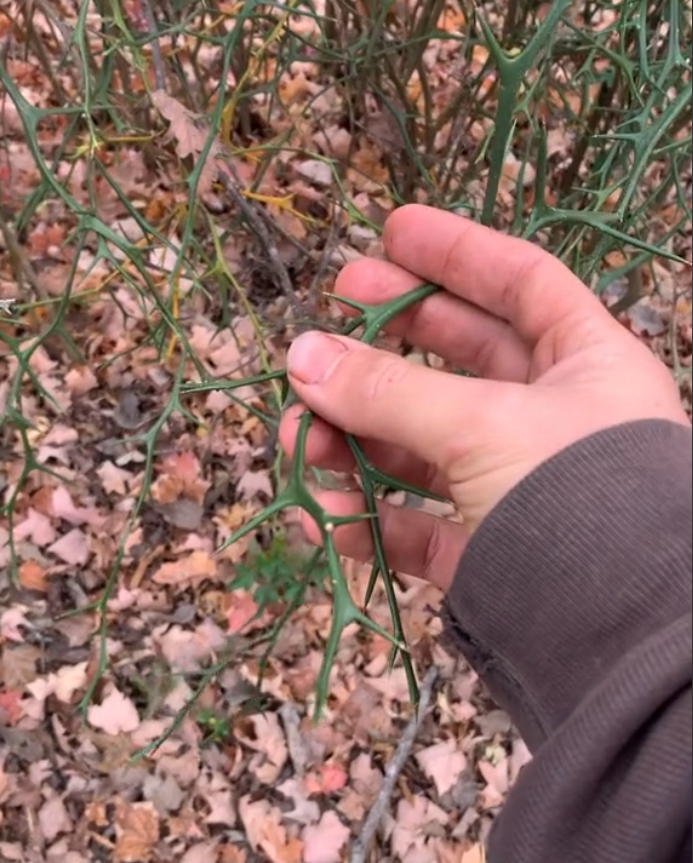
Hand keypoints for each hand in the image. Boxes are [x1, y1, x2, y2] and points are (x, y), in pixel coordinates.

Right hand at [278, 205, 688, 591]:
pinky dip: (370, 518)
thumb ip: (389, 390)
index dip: (457, 251)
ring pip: (424, 445)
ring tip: (303, 432)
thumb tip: (301, 355)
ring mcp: (517, 486)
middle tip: (330, 312)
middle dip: (393, 335)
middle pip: (460, 359)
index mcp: (589, 364)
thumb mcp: (482, 424)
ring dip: (360, 437)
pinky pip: (418, 523)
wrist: (625, 642)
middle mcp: (556, 419)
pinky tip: (326, 510)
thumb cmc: (577, 496)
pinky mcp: (488, 552)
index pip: (522, 282)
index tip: (391, 230)